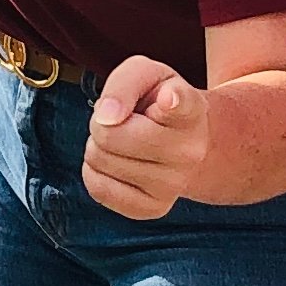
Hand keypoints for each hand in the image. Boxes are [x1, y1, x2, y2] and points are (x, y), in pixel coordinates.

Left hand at [82, 56, 208, 218]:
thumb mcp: (145, 75)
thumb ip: (124, 83)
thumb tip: (106, 118)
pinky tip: (118, 162)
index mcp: (191, 109)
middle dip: (102, 123)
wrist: (184, 141)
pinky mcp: (154, 209)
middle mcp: (190, 151)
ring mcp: (174, 185)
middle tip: (123, 121)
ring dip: (99, 146)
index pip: (183, 106)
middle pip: (109, 135)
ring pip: (99, 160)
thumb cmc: (158, 102)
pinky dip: (95, 171)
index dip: (173, 101)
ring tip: (125, 141)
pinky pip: (98, 188)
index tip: (169, 98)